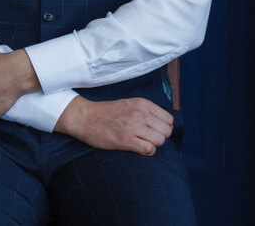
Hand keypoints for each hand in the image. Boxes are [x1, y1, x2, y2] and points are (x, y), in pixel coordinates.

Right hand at [54, 96, 173, 155]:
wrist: (85, 117)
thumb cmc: (106, 113)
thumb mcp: (129, 104)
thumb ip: (146, 111)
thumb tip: (163, 124)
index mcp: (142, 104)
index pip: (169, 119)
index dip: (164, 127)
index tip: (155, 130)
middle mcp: (140, 114)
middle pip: (166, 131)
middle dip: (160, 137)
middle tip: (148, 138)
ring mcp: (133, 127)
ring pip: (160, 141)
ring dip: (154, 144)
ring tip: (142, 142)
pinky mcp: (126, 140)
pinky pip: (149, 149)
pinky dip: (147, 151)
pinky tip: (138, 148)